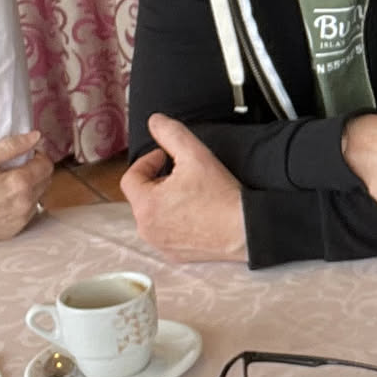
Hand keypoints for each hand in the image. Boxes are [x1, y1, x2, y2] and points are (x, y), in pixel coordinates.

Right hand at [0, 131, 50, 258]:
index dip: (38, 154)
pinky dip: (21, 203)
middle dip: (36, 170)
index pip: (46, 165)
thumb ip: (10, 146)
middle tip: (16, 165)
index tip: (26, 152)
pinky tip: (4, 199)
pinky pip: (27, 214)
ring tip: (8, 182)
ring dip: (31, 187)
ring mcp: (19, 221)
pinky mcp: (11, 232)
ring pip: (38, 198)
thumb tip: (35, 137)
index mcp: (19, 184)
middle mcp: (24, 205)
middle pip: (45, 181)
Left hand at [121, 114, 247, 262]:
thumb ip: (170, 133)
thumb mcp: (194, 154)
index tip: (165, 158)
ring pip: (154, 214)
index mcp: (145, 204)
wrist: (244, 229)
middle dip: (158, 181)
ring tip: (190, 193)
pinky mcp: (174, 254)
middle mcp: (147, 228)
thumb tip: (155, 121)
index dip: (148, 161)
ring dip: (166, 200)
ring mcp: (160, 244)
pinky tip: (196, 212)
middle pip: (142, 196)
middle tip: (182, 174)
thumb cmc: (220, 196)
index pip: (131, 177)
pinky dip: (175, 220)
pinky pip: (166, 232)